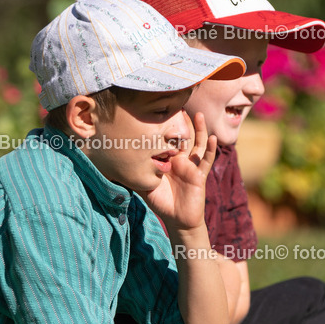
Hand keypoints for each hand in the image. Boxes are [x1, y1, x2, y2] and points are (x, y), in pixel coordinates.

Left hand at [144, 111, 216, 231]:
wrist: (177, 220)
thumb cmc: (161, 202)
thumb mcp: (145, 186)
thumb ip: (135, 174)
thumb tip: (113, 167)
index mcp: (168, 160)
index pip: (167, 140)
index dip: (165, 127)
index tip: (159, 109)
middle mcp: (181, 161)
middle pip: (184, 137)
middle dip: (183, 122)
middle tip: (180, 103)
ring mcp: (192, 167)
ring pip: (198, 144)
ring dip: (199, 130)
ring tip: (199, 115)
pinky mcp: (199, 176)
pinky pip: (206, 160)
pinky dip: (210, 149)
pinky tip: (212, 138)